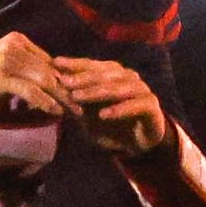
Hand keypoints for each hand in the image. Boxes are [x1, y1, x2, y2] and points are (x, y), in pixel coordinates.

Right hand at [0, 33, 74, 123]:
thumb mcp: (8, 69)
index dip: (65, 78)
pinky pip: (32, 92)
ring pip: (44, 81)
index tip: (79, 94)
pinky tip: (56, 113)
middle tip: (82, 106)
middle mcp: (14, 46)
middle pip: (49, 70)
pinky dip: (46, 103)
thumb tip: (56, 82)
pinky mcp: (2, 77)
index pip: (49, 60)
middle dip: (67, 90)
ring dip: (61, 98)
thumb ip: (29, 69)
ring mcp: (8, 60)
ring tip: (74, 112)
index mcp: (17, 40)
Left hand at [51, 57, 172, 157]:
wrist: (139, 143)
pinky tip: (104, 115)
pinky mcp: (151, 106)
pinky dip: (119, 110)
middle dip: (82, 78)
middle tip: (64, 83)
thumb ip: (75, 102)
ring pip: (118, 88)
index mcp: (113, 74)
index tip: (55, 63)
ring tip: (77, 98)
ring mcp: (141, 90)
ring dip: (96, 93)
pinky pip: (135, 105)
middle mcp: (128, 77)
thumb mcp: (88, 116)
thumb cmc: (111, 125)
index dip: (74, 63)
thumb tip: (54, 87)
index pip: (92, 65)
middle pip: (104, 74)